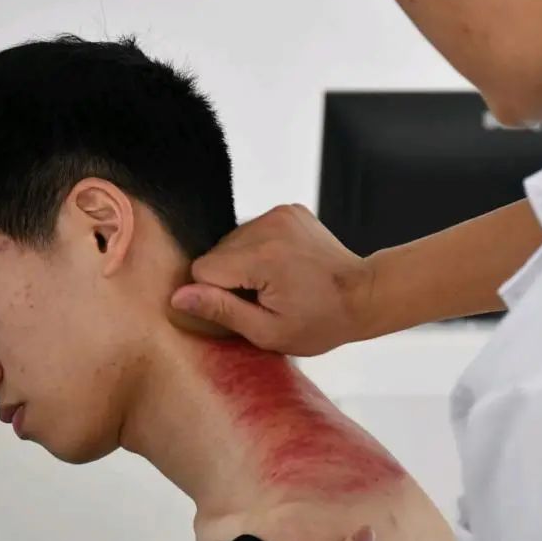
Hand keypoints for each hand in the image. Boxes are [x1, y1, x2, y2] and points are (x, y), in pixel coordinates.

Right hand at [170, 204, 372, 356]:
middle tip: (266, 299)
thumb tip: (179, 297)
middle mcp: (269, 226)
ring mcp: (280, 213)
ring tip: (276, 283)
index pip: (203, 270)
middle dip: (231, 279)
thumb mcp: (268, 331)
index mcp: (263, 257)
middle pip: (216, 254)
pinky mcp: (287, 209)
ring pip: (231, 242)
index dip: (217, 296)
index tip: (245, 309)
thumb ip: (222, 311)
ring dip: (243, 264)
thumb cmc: (320, 322)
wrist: (362, 295)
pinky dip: (258, 250)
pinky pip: (251, 231)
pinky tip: (282, 267)